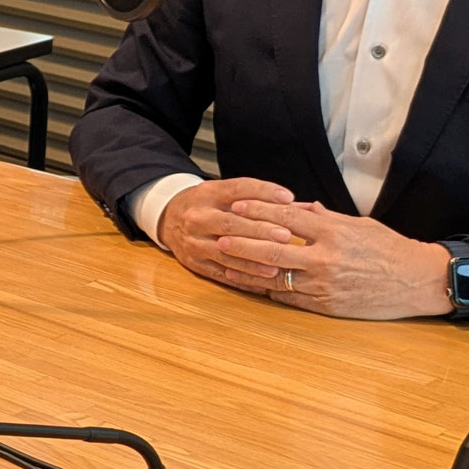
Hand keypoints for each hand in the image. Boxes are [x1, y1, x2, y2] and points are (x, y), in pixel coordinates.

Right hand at [156, 177, 300, 288]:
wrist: (168, 218)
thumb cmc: (207, 205)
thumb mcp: (223, 193)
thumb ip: (258, 198)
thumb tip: (300, 205)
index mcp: (207, 193)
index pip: (237, 188)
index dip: (263, 192)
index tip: (288, 198)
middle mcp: (197, 216)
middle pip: (230, 223)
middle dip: (260, 230)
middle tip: (287, 236)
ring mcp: (193, 241)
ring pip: (225, 252)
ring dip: (253, 259)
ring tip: (278, 264)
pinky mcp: (194, 263)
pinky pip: (221, 272)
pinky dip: (244, 277)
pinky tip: (263, 280)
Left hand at [209, 198, 454, 319]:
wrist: (418, 281)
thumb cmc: (391, 249)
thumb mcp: (360, 225)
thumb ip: (326, 217)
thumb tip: (299, 207)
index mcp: (334, 232)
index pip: (287, 217)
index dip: (259, 210)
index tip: (238, 205)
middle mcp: (325, 258)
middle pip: (273, 248)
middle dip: (242, 242)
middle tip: (219, 236)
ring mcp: (325, 284)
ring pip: (276, 276)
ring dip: (247, 270)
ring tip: (224, 263)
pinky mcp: (327, 306)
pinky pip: (290, 298)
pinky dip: (269, 290)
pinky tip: (251, 285)